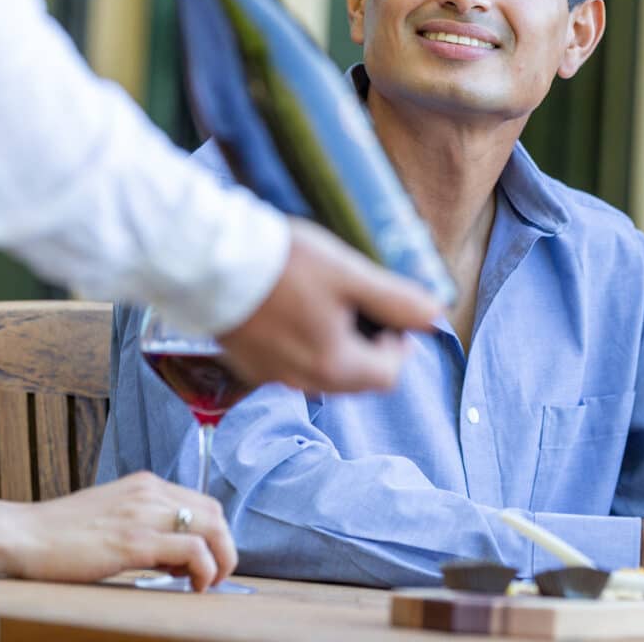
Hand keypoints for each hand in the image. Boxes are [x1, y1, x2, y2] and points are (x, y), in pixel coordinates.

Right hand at [0, 472, 234, 590]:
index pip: (201, 502)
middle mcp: (149, 492)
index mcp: (144, 485)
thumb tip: (174, 555)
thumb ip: (142, 524)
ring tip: (206, 583)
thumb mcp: (110, 516)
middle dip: (224, 546)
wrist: (22, 537)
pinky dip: (204, 569)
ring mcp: (142, 514)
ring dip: (220, 559)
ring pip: (211, 527)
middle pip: (214, 512)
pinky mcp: (134, 541)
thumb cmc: (59, 535)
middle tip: (214, 575)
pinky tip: (192, 586)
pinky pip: (192, 550)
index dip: (214, 533)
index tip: (208, 559)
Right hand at [217, 219, 442, 393]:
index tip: (389, 309)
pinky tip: (294, 306)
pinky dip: (305, 341)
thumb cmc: (281, 265)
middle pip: (358, 377)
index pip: (390, 374)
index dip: (400, 343)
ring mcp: (272, 376)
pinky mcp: (250, 364)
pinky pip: (292, 362)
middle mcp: (303, 382)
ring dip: (338, 342)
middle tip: (361, 300)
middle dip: (370, 344)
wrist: (208, 261)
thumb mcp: (349, 274)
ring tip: (327, 298)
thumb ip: (396, 299)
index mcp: (334, 367)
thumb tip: (436, 315)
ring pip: (325, 370)